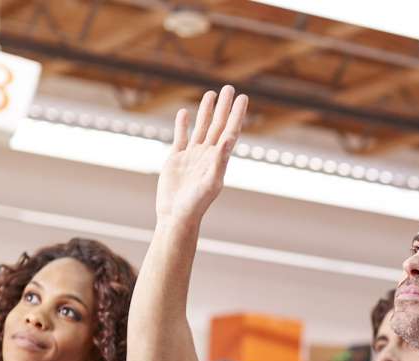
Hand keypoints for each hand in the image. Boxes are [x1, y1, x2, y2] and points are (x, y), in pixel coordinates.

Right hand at [155, 85, 248, 224]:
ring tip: (211, 94)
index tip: (243, 98)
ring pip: (201, 127)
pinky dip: (183, 124)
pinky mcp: (176, 158)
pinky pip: (181, 137)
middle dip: (224, 107)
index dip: (237, 115)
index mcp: (219, 159)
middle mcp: (208, 155)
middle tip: (230, 88)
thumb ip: (220, 161)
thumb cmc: (196, 204)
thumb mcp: (210, 182)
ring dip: (206, 111)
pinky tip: (184, 113)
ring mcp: (192, 155)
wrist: (176, 215)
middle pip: (218, 125)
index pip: (230, 131)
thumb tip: (229, 140)